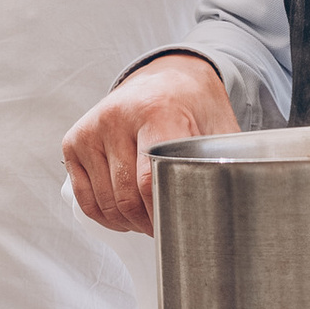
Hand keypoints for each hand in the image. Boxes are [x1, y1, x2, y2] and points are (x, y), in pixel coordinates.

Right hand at [63, 53, 236, 231]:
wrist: (166, 78)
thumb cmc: (194, 108)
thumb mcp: (217, 130)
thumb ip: (221, 165)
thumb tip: (235, 211)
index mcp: (156, 111)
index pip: (149, 181)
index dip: (162, 214)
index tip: (177, 228)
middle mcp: (116, 117)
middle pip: (126, 197)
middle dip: (147, 223)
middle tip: (166, 230)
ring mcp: (91, 129)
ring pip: (104, 203)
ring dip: (128, 223)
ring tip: (148, 222)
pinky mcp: (74, 141)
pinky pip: (84, 198)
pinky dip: (105, 216)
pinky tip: (125, 217)